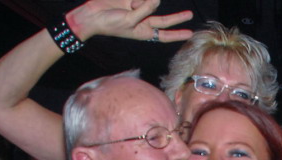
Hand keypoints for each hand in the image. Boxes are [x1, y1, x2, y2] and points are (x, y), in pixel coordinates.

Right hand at [67, 0, 192, 42]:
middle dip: (177, 17)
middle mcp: (143, 21)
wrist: (92, 15)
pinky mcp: (130, 0)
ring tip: (129, 5)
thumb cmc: (110, 23)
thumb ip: (144, 10)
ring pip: (150, 3)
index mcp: (144, 32)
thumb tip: (156, 0)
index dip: (177, 34)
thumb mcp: (130, 20)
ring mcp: (137, 10)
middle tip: (190, 14)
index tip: (190, 34)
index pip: (164, 34)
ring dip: (142, 3)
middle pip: (164, 20)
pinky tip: (128, 2)